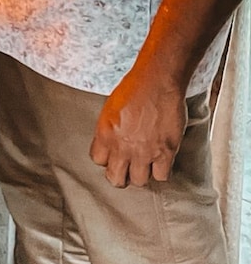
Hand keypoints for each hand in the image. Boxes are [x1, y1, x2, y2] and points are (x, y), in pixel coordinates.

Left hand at [89, 68, 186, 186]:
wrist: (157, 81)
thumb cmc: (134, 88)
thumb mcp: (110, 109)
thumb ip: (109, 130)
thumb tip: (112, 144)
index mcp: (105, 134)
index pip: (98, 161)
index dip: (107, 159)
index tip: (114, 155)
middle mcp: (122, 147)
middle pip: (116, 179)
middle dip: (121, 175)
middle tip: (128, 168)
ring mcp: (144, 152)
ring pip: (139, 181)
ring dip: (142, 173)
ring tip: (146, 163)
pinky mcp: (165, 152)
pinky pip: (161, 176)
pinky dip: (162, 170)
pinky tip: (161, 160)